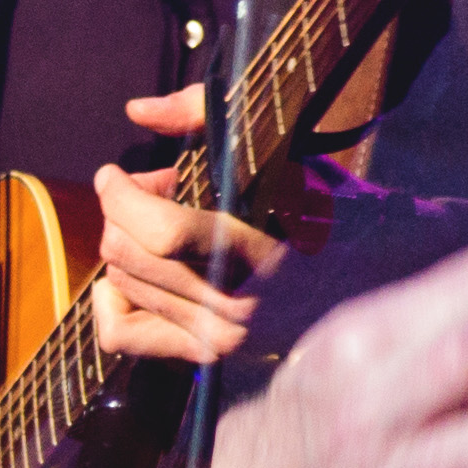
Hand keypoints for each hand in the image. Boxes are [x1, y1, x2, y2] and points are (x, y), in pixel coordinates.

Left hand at [93, 86, 296, 366]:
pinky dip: (112, 302)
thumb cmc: (318, 208)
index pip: (161, 233)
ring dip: (123, 245)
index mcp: (260, 253)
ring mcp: (219, 338)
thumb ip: (204, 114)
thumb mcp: (276, 147)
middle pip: (129, 254)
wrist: (356, 283)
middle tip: (151, 191)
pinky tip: (133, 274)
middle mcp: (236, 305)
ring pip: (121, 285)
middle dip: (121, 211)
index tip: (117, 174)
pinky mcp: (204, 356)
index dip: (121, 196)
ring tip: (153, 225)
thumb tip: (137, 110)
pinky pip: (120, 335)